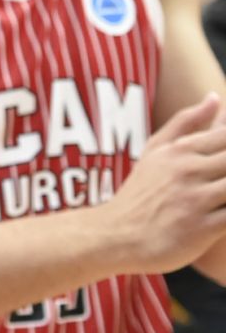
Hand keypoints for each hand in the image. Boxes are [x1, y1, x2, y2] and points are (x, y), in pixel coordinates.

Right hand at [100, 93, 225, 272]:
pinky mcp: (202, 229)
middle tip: (224, 174)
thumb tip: (216, 97)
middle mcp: (188, 171)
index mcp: (180, 150)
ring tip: (224, 190)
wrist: (117, 234)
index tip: (225, 158)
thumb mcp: (156, 150)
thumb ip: (187, 122)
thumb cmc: (141, 192)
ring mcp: (195, 200)